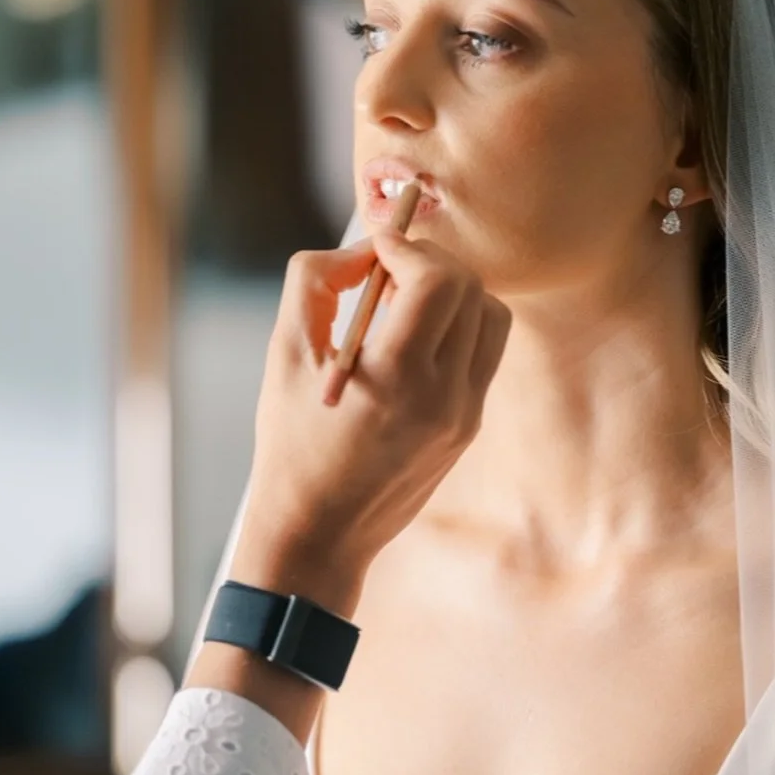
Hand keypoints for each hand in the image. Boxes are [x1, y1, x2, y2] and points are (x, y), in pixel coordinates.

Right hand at [232, 231, 510, 611]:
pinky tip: (414, 339)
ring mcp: (465, 414)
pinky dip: (457, 328)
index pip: (436, 279)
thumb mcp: (285, 355)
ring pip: (489, 316)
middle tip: (386, 267)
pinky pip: (483, 354)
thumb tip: (359, 250)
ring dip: (452, 293)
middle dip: (429, 262)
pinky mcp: (469, 426)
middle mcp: (444, 395)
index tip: (376, 242)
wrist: (319, 531)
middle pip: (470, 289)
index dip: (406, 246)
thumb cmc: (291, 442)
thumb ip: (314, 283)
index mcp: (397, 377)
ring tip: (403, 302)